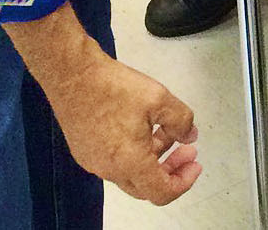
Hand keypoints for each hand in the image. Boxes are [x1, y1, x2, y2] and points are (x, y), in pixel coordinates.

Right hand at [6, 6, 198, 205]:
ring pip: (131, 172)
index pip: (161, 192)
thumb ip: (181, 121)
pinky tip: (143, 127)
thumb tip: (189, 136)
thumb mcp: (159, 99)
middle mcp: (109, 169)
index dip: (183, 181)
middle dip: (170, 170)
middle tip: (186, 150)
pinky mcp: (85, 151)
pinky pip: (115, 161)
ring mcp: (94, 162)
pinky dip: (134, 152)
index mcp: (129, 163)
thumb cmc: (112, 87)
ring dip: (153, 158)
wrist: (73, 75)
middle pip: (146, 186)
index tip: (194, 164)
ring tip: (168, 131)